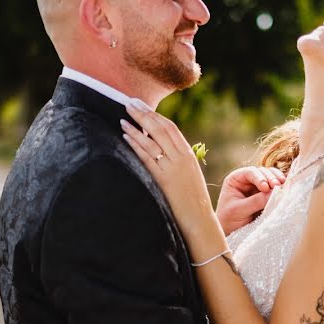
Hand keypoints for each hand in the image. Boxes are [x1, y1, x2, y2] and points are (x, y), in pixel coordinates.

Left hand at [121, 101, 214, 232]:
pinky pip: (147, 157)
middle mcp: (182, 158)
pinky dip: (136, 144)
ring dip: (136, 126)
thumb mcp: (188, 175)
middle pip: (161, 129)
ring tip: (124, 115)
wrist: (199, 221)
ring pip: (152, 141)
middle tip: (129, 102)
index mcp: (188, 155)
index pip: (171, 128)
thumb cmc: (192, 201)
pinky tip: (125, 135)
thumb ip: (177, 161)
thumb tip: (160, 150)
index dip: (155, 115)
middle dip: (144, 114)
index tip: (143, 106)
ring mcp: (173, 168)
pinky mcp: (164, 179)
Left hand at [216, 166, 284, 235]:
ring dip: (278, 181)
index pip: (250, 172)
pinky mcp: (266, 195)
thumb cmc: (229, 219)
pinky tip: (286, 190)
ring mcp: (258, 186)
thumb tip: (274, 193)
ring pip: (271, 177)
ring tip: (284, 187)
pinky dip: (281, 188)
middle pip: (262, 172)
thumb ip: (255, 201)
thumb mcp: (239, 210)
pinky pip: (275, 188)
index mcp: (236, 179)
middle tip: (278, 186)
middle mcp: (247, 180)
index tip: (265, 188)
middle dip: (271, 178)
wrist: (231, 232)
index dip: (259, 177)